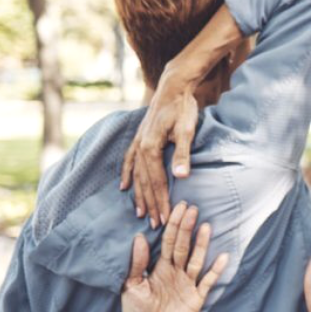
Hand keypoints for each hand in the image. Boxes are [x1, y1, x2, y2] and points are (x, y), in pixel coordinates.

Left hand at [113, 202, 229, 311]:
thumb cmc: (135, 308)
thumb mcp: (132, 285)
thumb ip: (138, 263)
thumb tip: (139, 238)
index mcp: (161, 266)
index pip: (170, 241)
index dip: (174, 225)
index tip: (179, 207)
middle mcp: (177, 271)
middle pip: (184, 246)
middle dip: (188, 228)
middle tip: (192, 209)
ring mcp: (188, 283)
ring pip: (197, 259)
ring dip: (202, 244)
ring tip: (206, 227)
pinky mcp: (196, 297)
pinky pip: (208, 281)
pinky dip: (215, 270)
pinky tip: (223, 257)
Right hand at [120, 66, 198, 226]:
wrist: (173, 87)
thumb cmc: (182, 108)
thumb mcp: (187, 130)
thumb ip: (183, 154)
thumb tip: (181, 177)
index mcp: (150, 147)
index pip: (157, 181)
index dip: (161, 200)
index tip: (165, 218)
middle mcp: (140, 147)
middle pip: (145, 182)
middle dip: (151, 204)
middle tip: (156, 224)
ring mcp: (137, 143)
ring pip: (136, 175)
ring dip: (139, 195)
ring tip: (141, 213)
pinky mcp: (139, 138)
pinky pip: (129, 161)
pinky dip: (126, 175)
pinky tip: (123, 187)